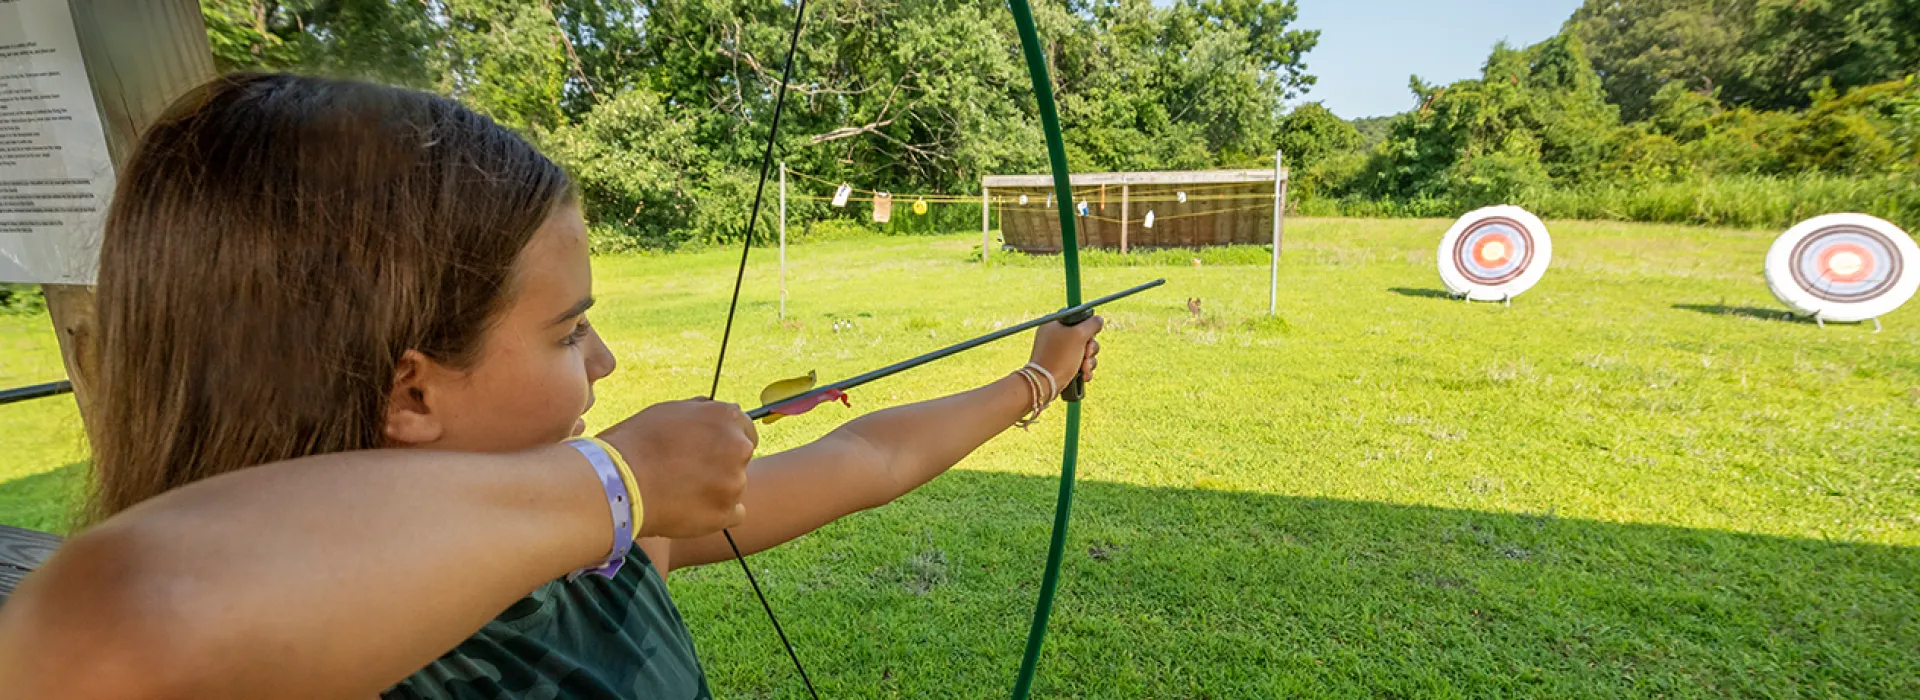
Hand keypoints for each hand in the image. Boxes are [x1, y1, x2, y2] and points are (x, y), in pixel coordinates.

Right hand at [597, 398, 755, 538]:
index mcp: (727, 417)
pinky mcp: (727, 513)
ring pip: (735, 486)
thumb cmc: (637, 442)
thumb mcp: (670, 410)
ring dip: (717, 488)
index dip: (726, 439)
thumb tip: (722, 411)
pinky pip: (733, 513)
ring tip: (681, 489)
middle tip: (689, 471)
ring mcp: (735, 482)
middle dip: (723, 463)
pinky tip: (690, 507)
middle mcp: (738, 447)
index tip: (709, 450)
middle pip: (742, 458)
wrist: (618, 483)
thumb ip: (703, 411)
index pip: (746, 428)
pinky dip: (717, 513)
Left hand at [1028, 315, 1103, 395]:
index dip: (1087, 327)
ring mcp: (1059, 351)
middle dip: (1090, 348)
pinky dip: (1084, 370)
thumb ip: (1091, 324)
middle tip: (1086, 353)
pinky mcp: (1062, 365)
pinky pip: (1079, 364)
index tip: (1088, 335)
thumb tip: (1099, 320)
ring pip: (1084, 352)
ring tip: (1084, 368)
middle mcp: (1056, 336)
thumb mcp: (1078, 335)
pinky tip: (1084, 376)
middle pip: (1084, 336)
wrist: (1045, 384)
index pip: (1078, 317)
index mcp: (1054, 323)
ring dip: (1089, 361)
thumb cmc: (1060, 357)